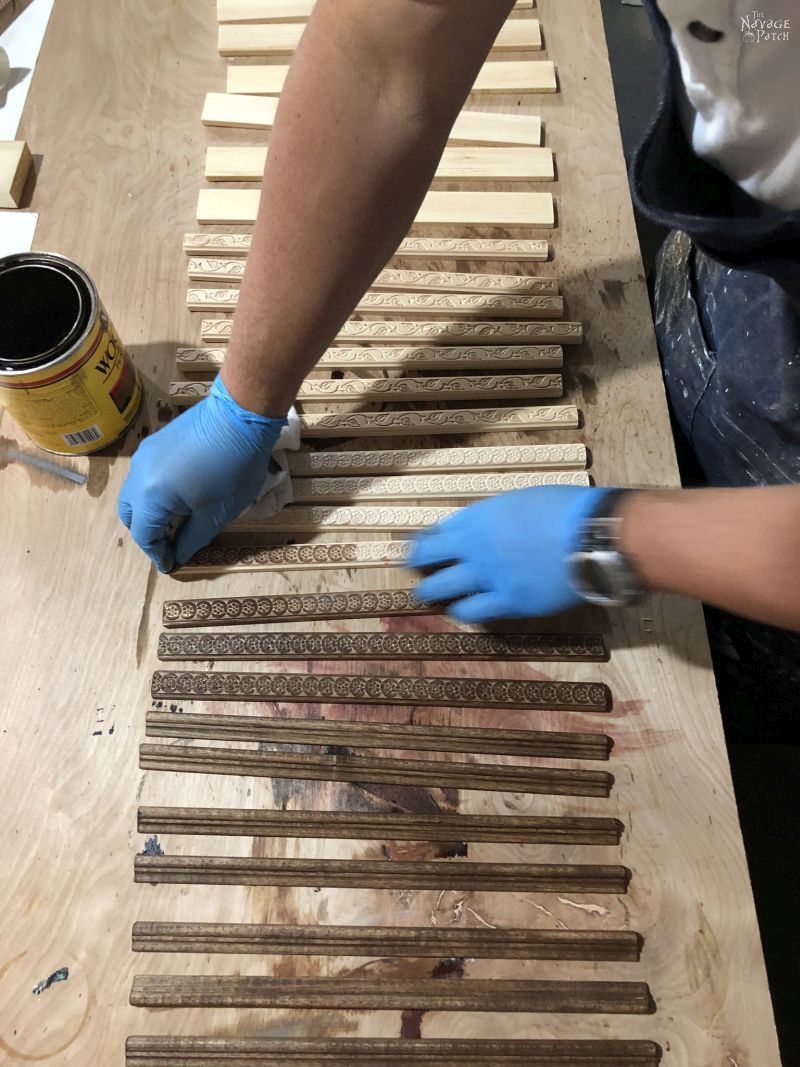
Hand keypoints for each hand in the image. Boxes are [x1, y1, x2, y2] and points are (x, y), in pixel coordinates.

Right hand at [118, 377, 286, 571]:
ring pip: (134, 494)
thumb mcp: (215, 513)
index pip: (144, 535)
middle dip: (147, 533)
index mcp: (150, 496)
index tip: (171, 565)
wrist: (239, 416)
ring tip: (175, 522)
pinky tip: (176, 497)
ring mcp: (144, 456)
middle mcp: (138, 475)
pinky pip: (144, 476)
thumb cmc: (232, 470)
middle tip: (170, 544)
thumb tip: (178, 556)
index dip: (157, 554)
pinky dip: (153, 493)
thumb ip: (192, 539)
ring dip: (149, 512)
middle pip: (131, 515)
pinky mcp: (154, 443)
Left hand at [407, 486, 612, 622]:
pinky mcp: (508, 602)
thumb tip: (489, 528)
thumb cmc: (565, 510)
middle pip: (429, 557)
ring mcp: (489, 576)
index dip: (425, 539)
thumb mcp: (522, 501)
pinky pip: (474, 611)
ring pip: (443, 588)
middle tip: (411, 568)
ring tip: (426, 595)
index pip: (438, 530)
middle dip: (417, 563)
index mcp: (479, 517)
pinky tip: (461, 611)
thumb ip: (497, 516)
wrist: (592, 536)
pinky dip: (463, 611)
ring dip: (431, 591)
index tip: (419, 544)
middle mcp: (475, 546)